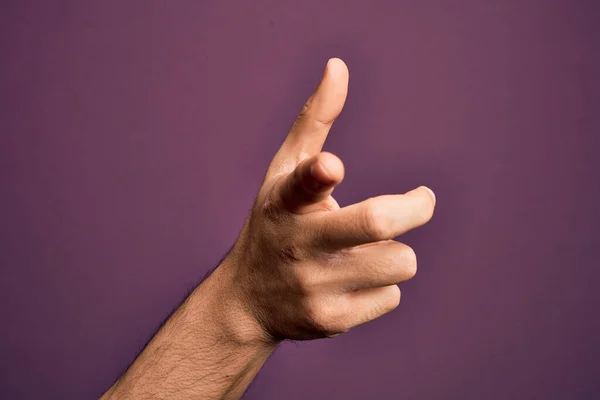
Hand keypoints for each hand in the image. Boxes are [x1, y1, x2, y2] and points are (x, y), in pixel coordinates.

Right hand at [223, 58, 435, 342]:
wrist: (249, 301)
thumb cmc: (277, 224)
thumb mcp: (283, 173)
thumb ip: (315, 121)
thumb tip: (338, 65)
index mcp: (285, 202)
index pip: (300, 185)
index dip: (318, 175)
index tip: (332, 167)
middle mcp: (297, 245)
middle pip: (374, 225)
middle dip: (413, 209)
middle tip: (422, 198)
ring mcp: (313, 288)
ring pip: (400, 262)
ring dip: (393, 253)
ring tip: (362, 254)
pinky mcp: (331, 321)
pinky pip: (392, 296)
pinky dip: (382, 284)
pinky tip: (352, 284)